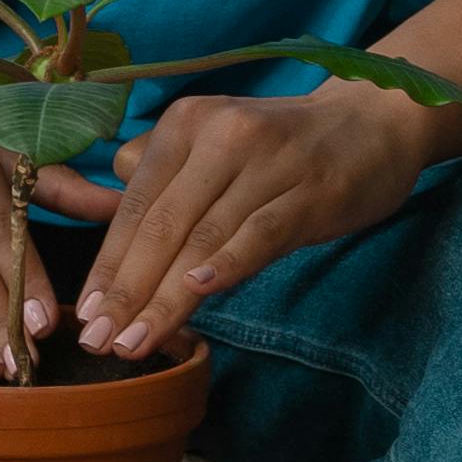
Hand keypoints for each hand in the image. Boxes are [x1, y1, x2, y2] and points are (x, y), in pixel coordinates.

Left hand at [78, 83, 439, 361]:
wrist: (375, 120)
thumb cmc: (283, 146)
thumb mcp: (215, 145)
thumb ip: (162, 177)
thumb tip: (107, 218)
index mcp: (185, 124)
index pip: (135, 204)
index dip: (108, 264)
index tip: (86, 314)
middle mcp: (219, 135)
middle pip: (161, 224)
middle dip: (125, 289)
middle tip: (99, 340)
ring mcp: (267, 162)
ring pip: (203, 237)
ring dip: (164, 297)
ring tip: (135, 341)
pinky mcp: (311, 191)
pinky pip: (260, 232)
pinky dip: (227, 263)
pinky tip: (198, 292)